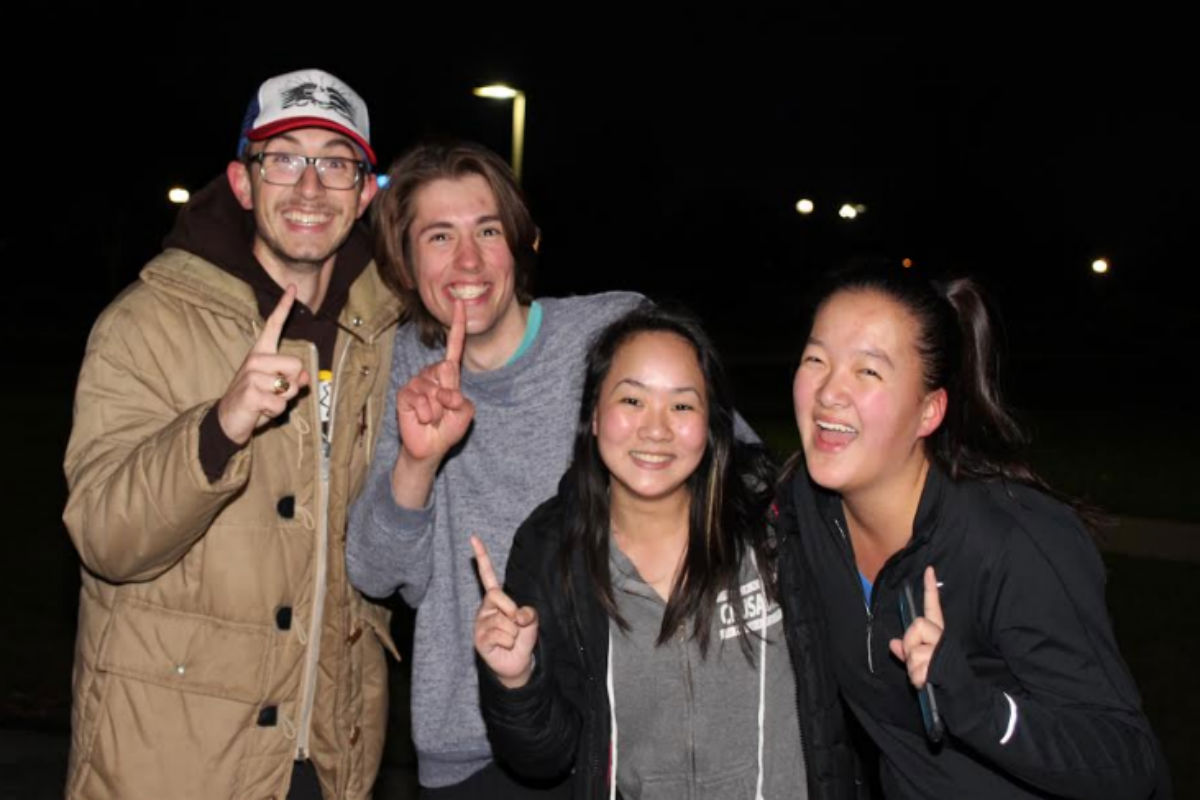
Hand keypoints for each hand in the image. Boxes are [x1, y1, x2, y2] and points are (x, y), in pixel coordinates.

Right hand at [216, 286, 309, 444]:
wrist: (228, 420)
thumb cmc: (255, 400)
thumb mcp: (277, 389)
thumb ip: (293, 380)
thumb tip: (306, 376)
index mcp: (261, 353)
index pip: (273, 325)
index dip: (284, 307)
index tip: (293, 287)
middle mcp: (255, 359)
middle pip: (297, 365)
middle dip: (293, 385)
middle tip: (274, 393)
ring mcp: (250, 375)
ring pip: (290, 387)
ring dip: (283, 400)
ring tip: (265, 401)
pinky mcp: (250, 392)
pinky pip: (280, 404)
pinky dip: (274, 412)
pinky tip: (259, 410)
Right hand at [395, 299, 474, 463]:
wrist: (430, 448)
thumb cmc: (448, 428)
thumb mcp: (465, 413)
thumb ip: (461, 400)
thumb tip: (444, 391)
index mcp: (449, 374)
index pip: (454, 346)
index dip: (457, 325)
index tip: (459, 303)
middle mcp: (432, 374)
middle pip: (447, 372)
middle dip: (451, 397)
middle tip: (446, 412)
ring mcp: (417, 382)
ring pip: (434, 390)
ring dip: (438, 410)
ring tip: (434, 418)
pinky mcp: (405, 394)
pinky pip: (420, 399)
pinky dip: (427, 413)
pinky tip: (424, 419)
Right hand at [471, 535, 537, 688]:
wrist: (517, 663)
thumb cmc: (523, 638)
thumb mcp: (531, 621)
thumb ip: (529, 613)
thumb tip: (517, 616)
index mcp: (496, 599)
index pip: (487, 576)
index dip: (482, 557)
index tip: (473, 537)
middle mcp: (485, 608)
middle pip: (497, 595)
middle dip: (512, 610)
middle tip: (516, 625)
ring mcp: (480, 623)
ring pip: (503, 620)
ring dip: (514, 632)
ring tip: (511, 639)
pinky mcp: (479, 639)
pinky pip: (501, 635)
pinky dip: (509, 642)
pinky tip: (505, 646)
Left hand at [889, 566, 943, 689]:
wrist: (963, 699)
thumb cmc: (941, 681)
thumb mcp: (920, 665)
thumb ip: (908, 652)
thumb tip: (893, 643)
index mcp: (938, 637)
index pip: (932, 610)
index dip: (930, 590)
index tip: (928, 570)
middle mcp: (943, 639)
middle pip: (917, 626)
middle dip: (911, 646)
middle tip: (918, 664)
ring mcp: (943, 652)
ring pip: (914, 651)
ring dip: (914, 669)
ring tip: (925, 677)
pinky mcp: (942, 665)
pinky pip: (918, 669)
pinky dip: (919, 680)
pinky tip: (928, 684)